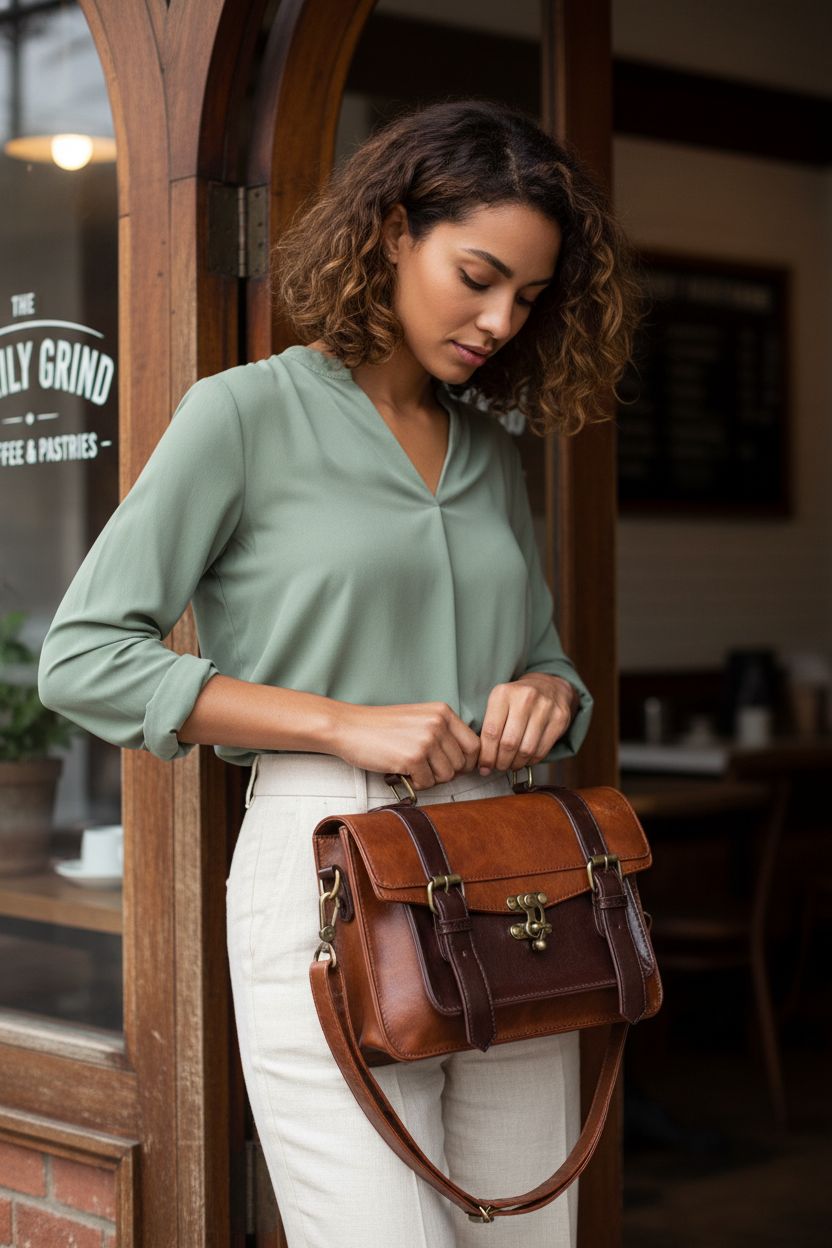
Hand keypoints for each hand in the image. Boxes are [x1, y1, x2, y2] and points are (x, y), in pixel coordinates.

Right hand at [330, 700, 480, 790]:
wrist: (348, 727)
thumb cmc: (380, 727)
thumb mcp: (419, 719)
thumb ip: (443, 733)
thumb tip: (466, 762)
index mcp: (443, 712)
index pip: (474, 745)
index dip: (465, 762)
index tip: (451, 767)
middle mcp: (438, 723)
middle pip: (462, 764)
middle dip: (444, 771)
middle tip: (423, 767)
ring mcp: (426, 740)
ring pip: (447, 776)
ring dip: (429, 778)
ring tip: (410, 767)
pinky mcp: (413, 757)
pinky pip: (427, 783)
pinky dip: (414, 783)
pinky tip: (401, 770)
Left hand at [476, 673, 578, 774]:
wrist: (549, 686)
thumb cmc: (517, 700)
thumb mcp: (499, 702)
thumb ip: (488, 726)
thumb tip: (481, 761)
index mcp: (503, 693)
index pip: (491, 732)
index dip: (486, 755)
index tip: (483, 766)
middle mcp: (525, 697)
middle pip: (509, 743)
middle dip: (501, 762)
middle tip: (498, 767)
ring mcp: (545, 707)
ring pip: (526, 750)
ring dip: (516, 764)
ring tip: (510, 765)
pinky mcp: (559, 719)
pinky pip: (542, 750)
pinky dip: (531, 761)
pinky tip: (525, 760)